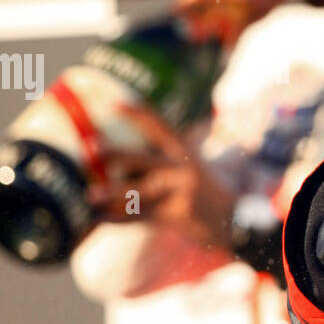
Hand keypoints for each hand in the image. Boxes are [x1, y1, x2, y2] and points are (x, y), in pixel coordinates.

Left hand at [86, 103, 235, 250]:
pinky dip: (119, 219)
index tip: (114, 103)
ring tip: (90, 195)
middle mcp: (182, 168)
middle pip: (145, 159)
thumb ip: (161, 160)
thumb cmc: (202, 191)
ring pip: (140, 192)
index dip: (137, 114)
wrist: (232, 220)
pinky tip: (100, 219)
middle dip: (119, 154)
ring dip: (113, 193)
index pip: (160, 127)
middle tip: (94, 148)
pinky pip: (142, 217)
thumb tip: (119, 163)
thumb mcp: (189, 167)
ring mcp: (180, 192)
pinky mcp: (177, 215)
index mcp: (183, 152)